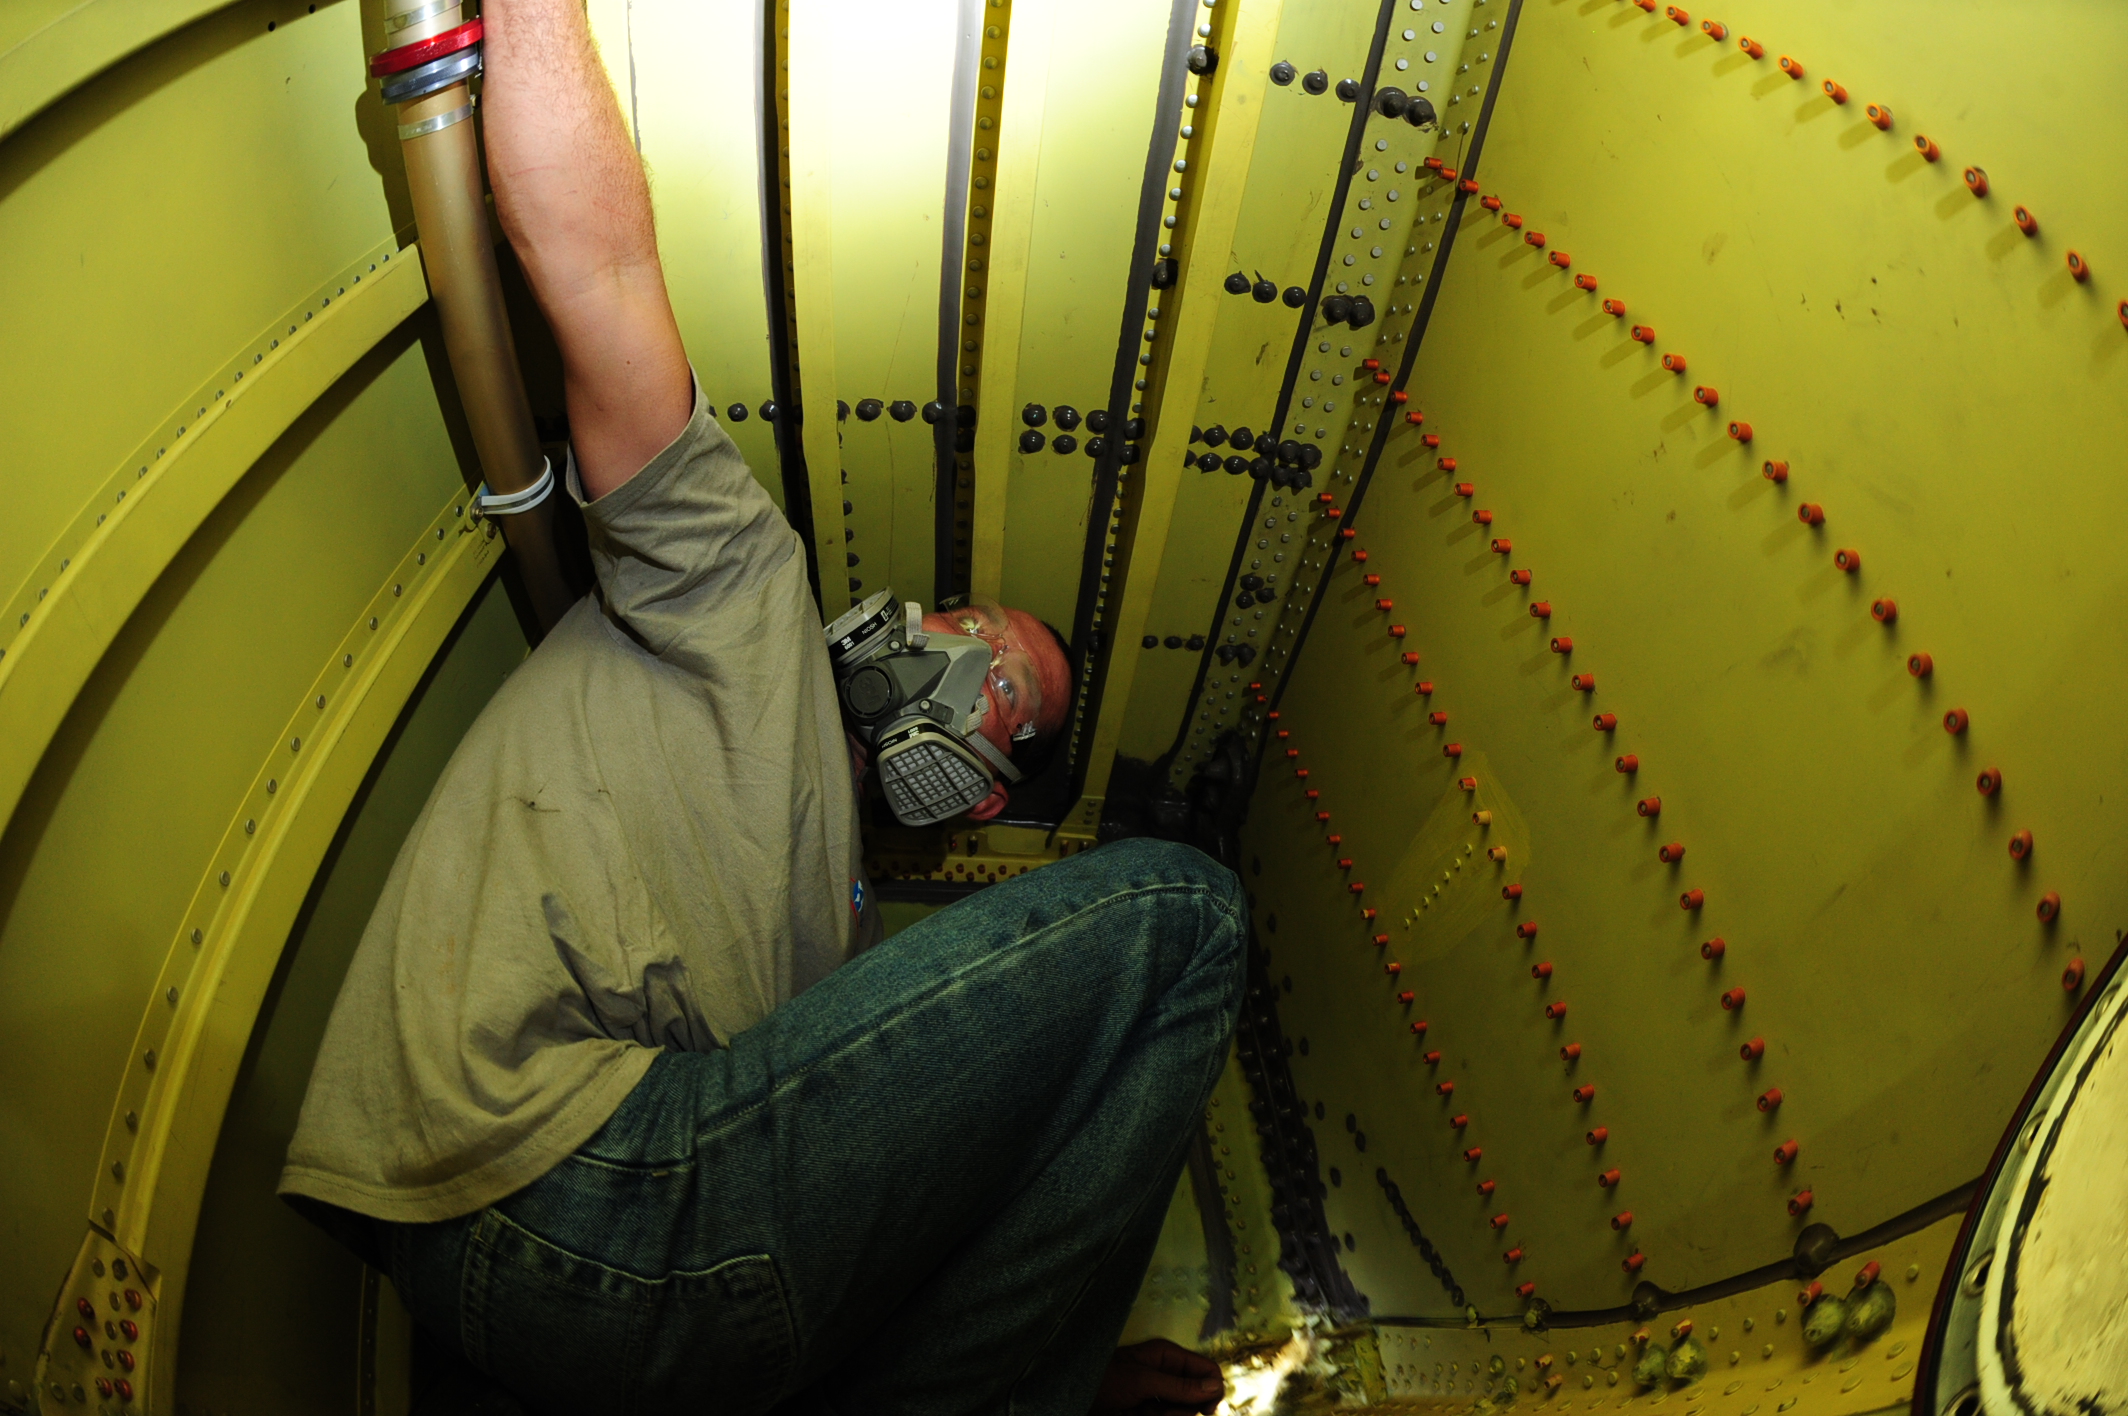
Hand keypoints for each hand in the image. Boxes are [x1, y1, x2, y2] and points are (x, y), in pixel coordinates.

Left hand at [1091, 1339, 1224, 1414]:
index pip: (1207, 1369)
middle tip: (1162, 1413)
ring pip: (1182, 1413)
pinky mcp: (1149, 1412)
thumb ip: (1179, 1385)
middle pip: (1197, 1397)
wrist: (1075, 1396)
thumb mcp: (1142, 1380)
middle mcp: (1166, 1374)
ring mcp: (1158, 1396)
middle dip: (1184, 1410)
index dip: (1213, 1389)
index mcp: (1167, 1356)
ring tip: (1143, 1414)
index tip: (1207, 1411)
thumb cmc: (1102, 1379)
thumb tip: (1215, 1385)